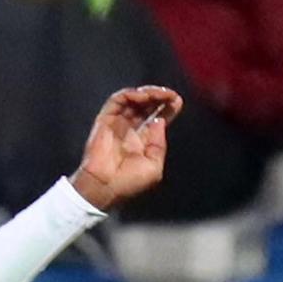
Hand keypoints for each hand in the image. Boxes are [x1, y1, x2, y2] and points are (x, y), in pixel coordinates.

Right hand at [70, 86, 181, 211]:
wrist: (105, 188)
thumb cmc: (129, 183)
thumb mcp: (154, 167)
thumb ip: (159, 144)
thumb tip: (160, 121)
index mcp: (143, 141)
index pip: (156, 118)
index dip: (167, 108)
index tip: (177, 100)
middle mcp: (130, 129)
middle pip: (146, 106)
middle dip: (159, 97)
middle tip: (171, 95)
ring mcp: (117, 123)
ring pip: (132, 100)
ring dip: (147, 94)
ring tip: (159, 94)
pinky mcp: (105, 120)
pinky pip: (117, 101)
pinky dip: (130, 95)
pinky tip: (142, 97)